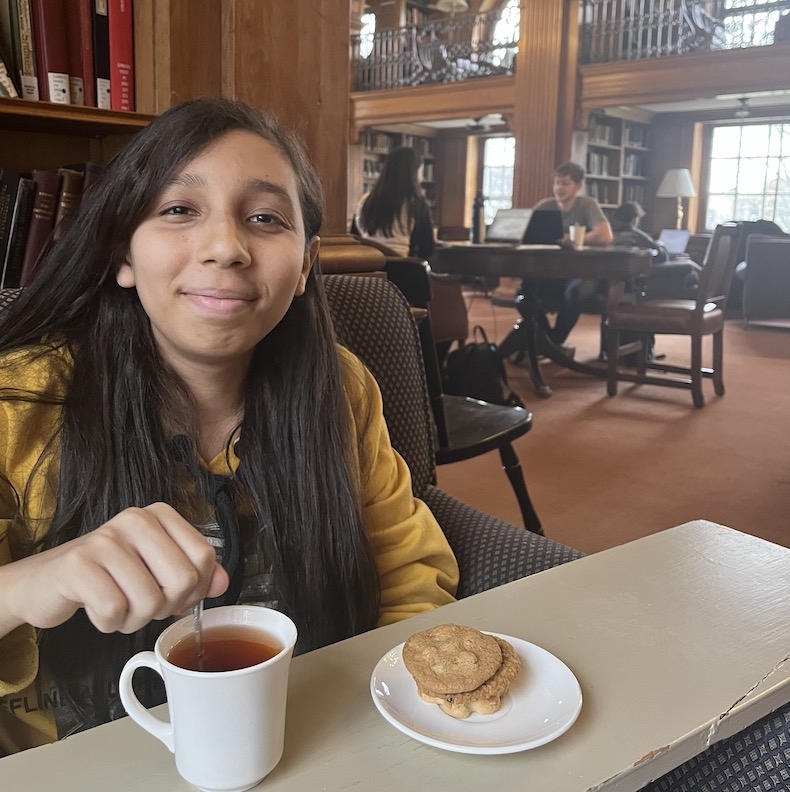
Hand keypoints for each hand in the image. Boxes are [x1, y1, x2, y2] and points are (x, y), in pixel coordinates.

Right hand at [0, 503, 228, 636]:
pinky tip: (96, 608)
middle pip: (182, 579)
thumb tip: (223, 583)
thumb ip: (195, 575)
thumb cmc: (109, 577)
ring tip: (116, 605)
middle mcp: (135, 519)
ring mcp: (105, 539)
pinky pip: (114, 611)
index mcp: (160, 516)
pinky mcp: (77, 565)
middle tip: (142, 604)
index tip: (172, 594)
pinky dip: (108, 623)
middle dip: (166, 606)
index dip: (194, 588)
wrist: (47, 583)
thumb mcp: (156, 570)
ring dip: (134, 620)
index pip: (204, 557)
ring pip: (149, 601)